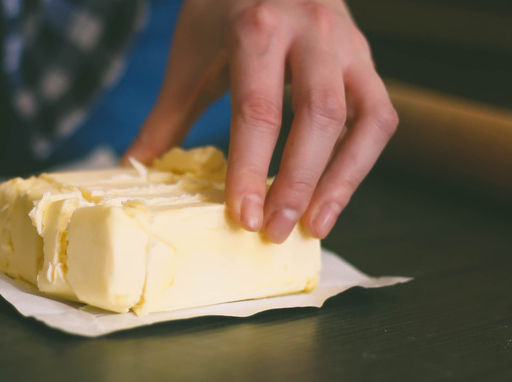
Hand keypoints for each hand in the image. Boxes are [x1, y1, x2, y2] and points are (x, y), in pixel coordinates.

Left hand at [124, 0, 397, 241]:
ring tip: (315, 226)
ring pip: (363, 119)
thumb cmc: (224, 12)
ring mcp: (347, 44)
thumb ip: (165, 119)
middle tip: (275, 231)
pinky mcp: (366, 58)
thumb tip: (132, 171)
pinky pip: (379, 115)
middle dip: (297, 182)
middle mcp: (312, 31)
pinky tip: (334, 193)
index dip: (251, 169)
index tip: (243, 217)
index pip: (258, 110)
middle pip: (318, 117)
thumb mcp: (191, 59)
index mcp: (258, 29)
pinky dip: (359, 160)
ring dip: (341, 180)